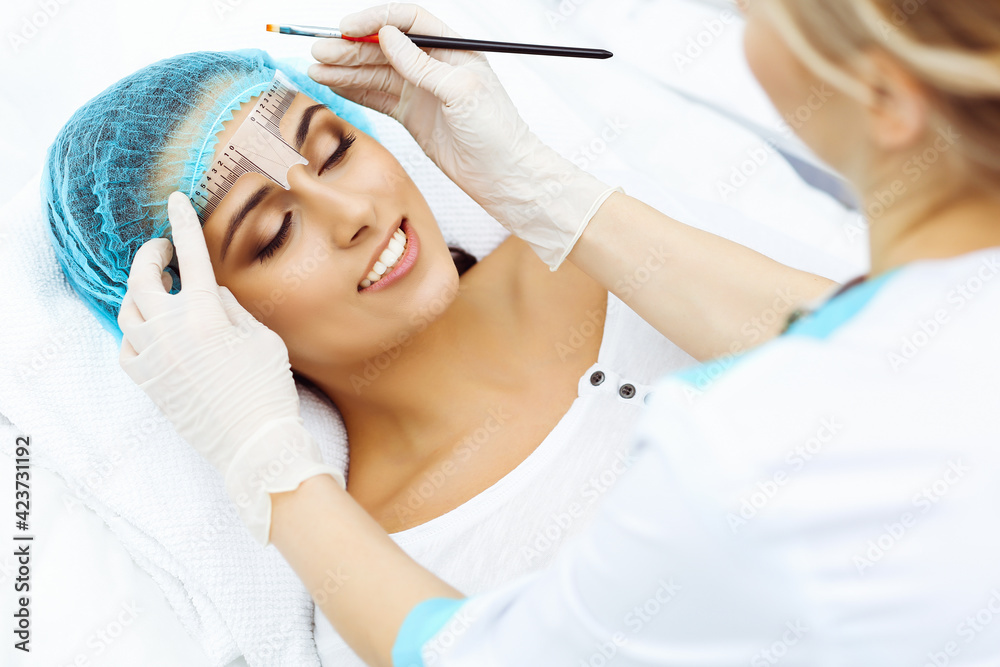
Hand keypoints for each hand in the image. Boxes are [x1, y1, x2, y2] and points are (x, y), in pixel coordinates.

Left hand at [118, 191, 345, 545]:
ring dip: (139, 292)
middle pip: (142, 279)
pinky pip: (126, 347)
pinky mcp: (147, 384)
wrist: (254, 445)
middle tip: (161, 248)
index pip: (189, 256)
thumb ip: (233, 308)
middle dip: (149, 256)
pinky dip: (134, 332)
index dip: (183, 223)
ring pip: (127, 313)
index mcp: (203, 317)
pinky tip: (150, 331)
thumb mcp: (263, 340)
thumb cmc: (268, 392)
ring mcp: (153, 359)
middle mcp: (170, 333)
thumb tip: (210, 292)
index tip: (176, 200)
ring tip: (155, 287)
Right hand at [308, 3, 620, 269]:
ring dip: (345, 70)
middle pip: (385, 47)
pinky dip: (354, 91)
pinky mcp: (412, 116)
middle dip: (350, 48)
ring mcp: (421, 91)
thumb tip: (389, 36)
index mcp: (453, 49)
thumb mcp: (460, 92)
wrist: (503, 176)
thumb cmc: (497, 132)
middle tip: (319, 51)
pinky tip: (333, 84)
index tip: (347, 29)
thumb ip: (422, 64)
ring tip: (316, 68)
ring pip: (375, 73)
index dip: (376, 20)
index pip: (409, 21)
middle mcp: (434, 66)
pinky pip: (377, 97)